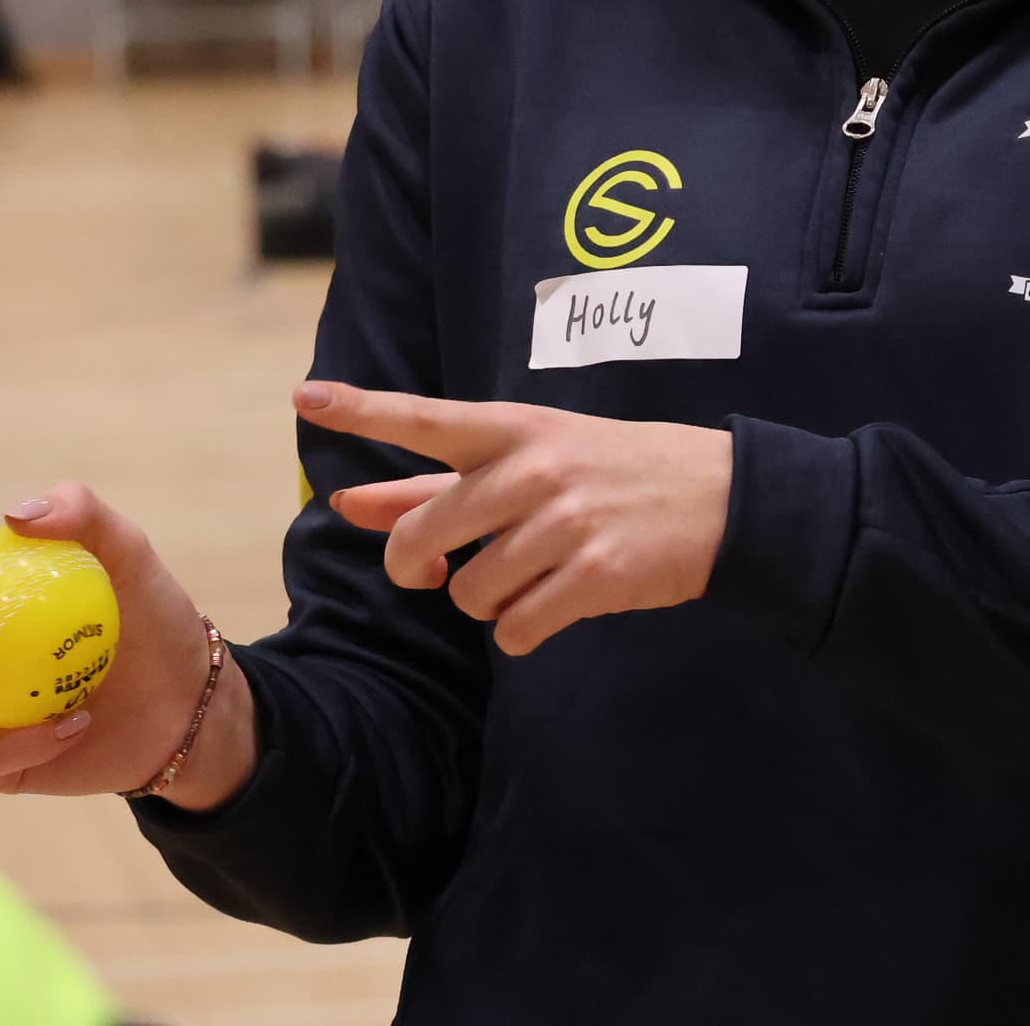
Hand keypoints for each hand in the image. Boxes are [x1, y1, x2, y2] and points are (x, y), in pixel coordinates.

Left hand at [298, 382, 731, 656]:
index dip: (361, 410)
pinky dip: (524, 631)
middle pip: (424, 537)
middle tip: (435, 571)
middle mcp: (533, 470)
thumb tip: (349, 502)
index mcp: (515, 430)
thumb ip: (435, 485)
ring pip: (468, 594)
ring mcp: (564, 523)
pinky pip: (515, 630)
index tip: (305, 397)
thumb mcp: (535, 456)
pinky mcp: (593, 575)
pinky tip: (556, 604)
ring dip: (487, 601)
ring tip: (532, 574)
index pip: (425, 419)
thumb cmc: (614, 471)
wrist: (724, 497)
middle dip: (417, 567)